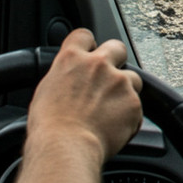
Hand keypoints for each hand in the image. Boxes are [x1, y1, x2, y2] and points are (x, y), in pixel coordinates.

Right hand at [10, 29, 142, 182]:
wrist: (65, 147)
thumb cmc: (49, 126)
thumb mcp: (46, 90)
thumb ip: (64, 76)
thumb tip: (69, 80)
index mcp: (72, 59)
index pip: (84, 35)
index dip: (88, 45)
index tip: (89, 53)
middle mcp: (98, 64)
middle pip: (117, 47)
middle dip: (116, 60)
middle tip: (109, 79)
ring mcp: (119, 82)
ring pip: (133, 79)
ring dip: (125, 91)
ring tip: (110, 112)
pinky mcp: (133, 103)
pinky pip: (136, 108)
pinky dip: (129, 118)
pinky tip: (113, 130)